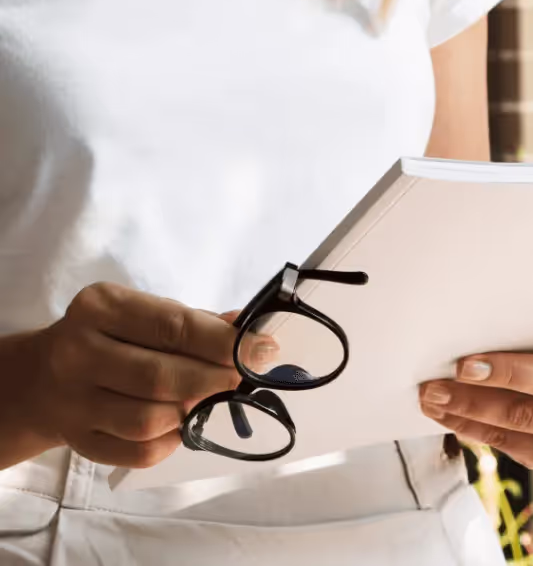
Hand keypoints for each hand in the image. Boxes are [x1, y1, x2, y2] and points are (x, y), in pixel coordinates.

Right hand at [26, 283, 277, 467]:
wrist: (42, 378)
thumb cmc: (111, 336)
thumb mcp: (144, 313)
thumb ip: (196, 322)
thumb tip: (249, 329)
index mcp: (101, 307)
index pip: (173, 327)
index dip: (224, 343)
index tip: (263, 350)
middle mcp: (79, 352)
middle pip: (162, 376)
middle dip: (214, 379)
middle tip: (241, 378)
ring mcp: (74, 401)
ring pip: (150, 420)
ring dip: (192, 412)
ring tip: (207, 399)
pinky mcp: (78, 441)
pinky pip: (139, 453)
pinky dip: (172, 442)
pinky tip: (181, 425)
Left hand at [418, 288, 532, 469]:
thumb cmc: (531, 343)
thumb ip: (529, 310)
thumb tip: (464, 291)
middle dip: (504, 372)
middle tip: (461, 366)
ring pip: (527, 415)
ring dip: (471, 405)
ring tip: (432, 392)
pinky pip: (513, 444)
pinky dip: (472, 428)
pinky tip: (444, 414)